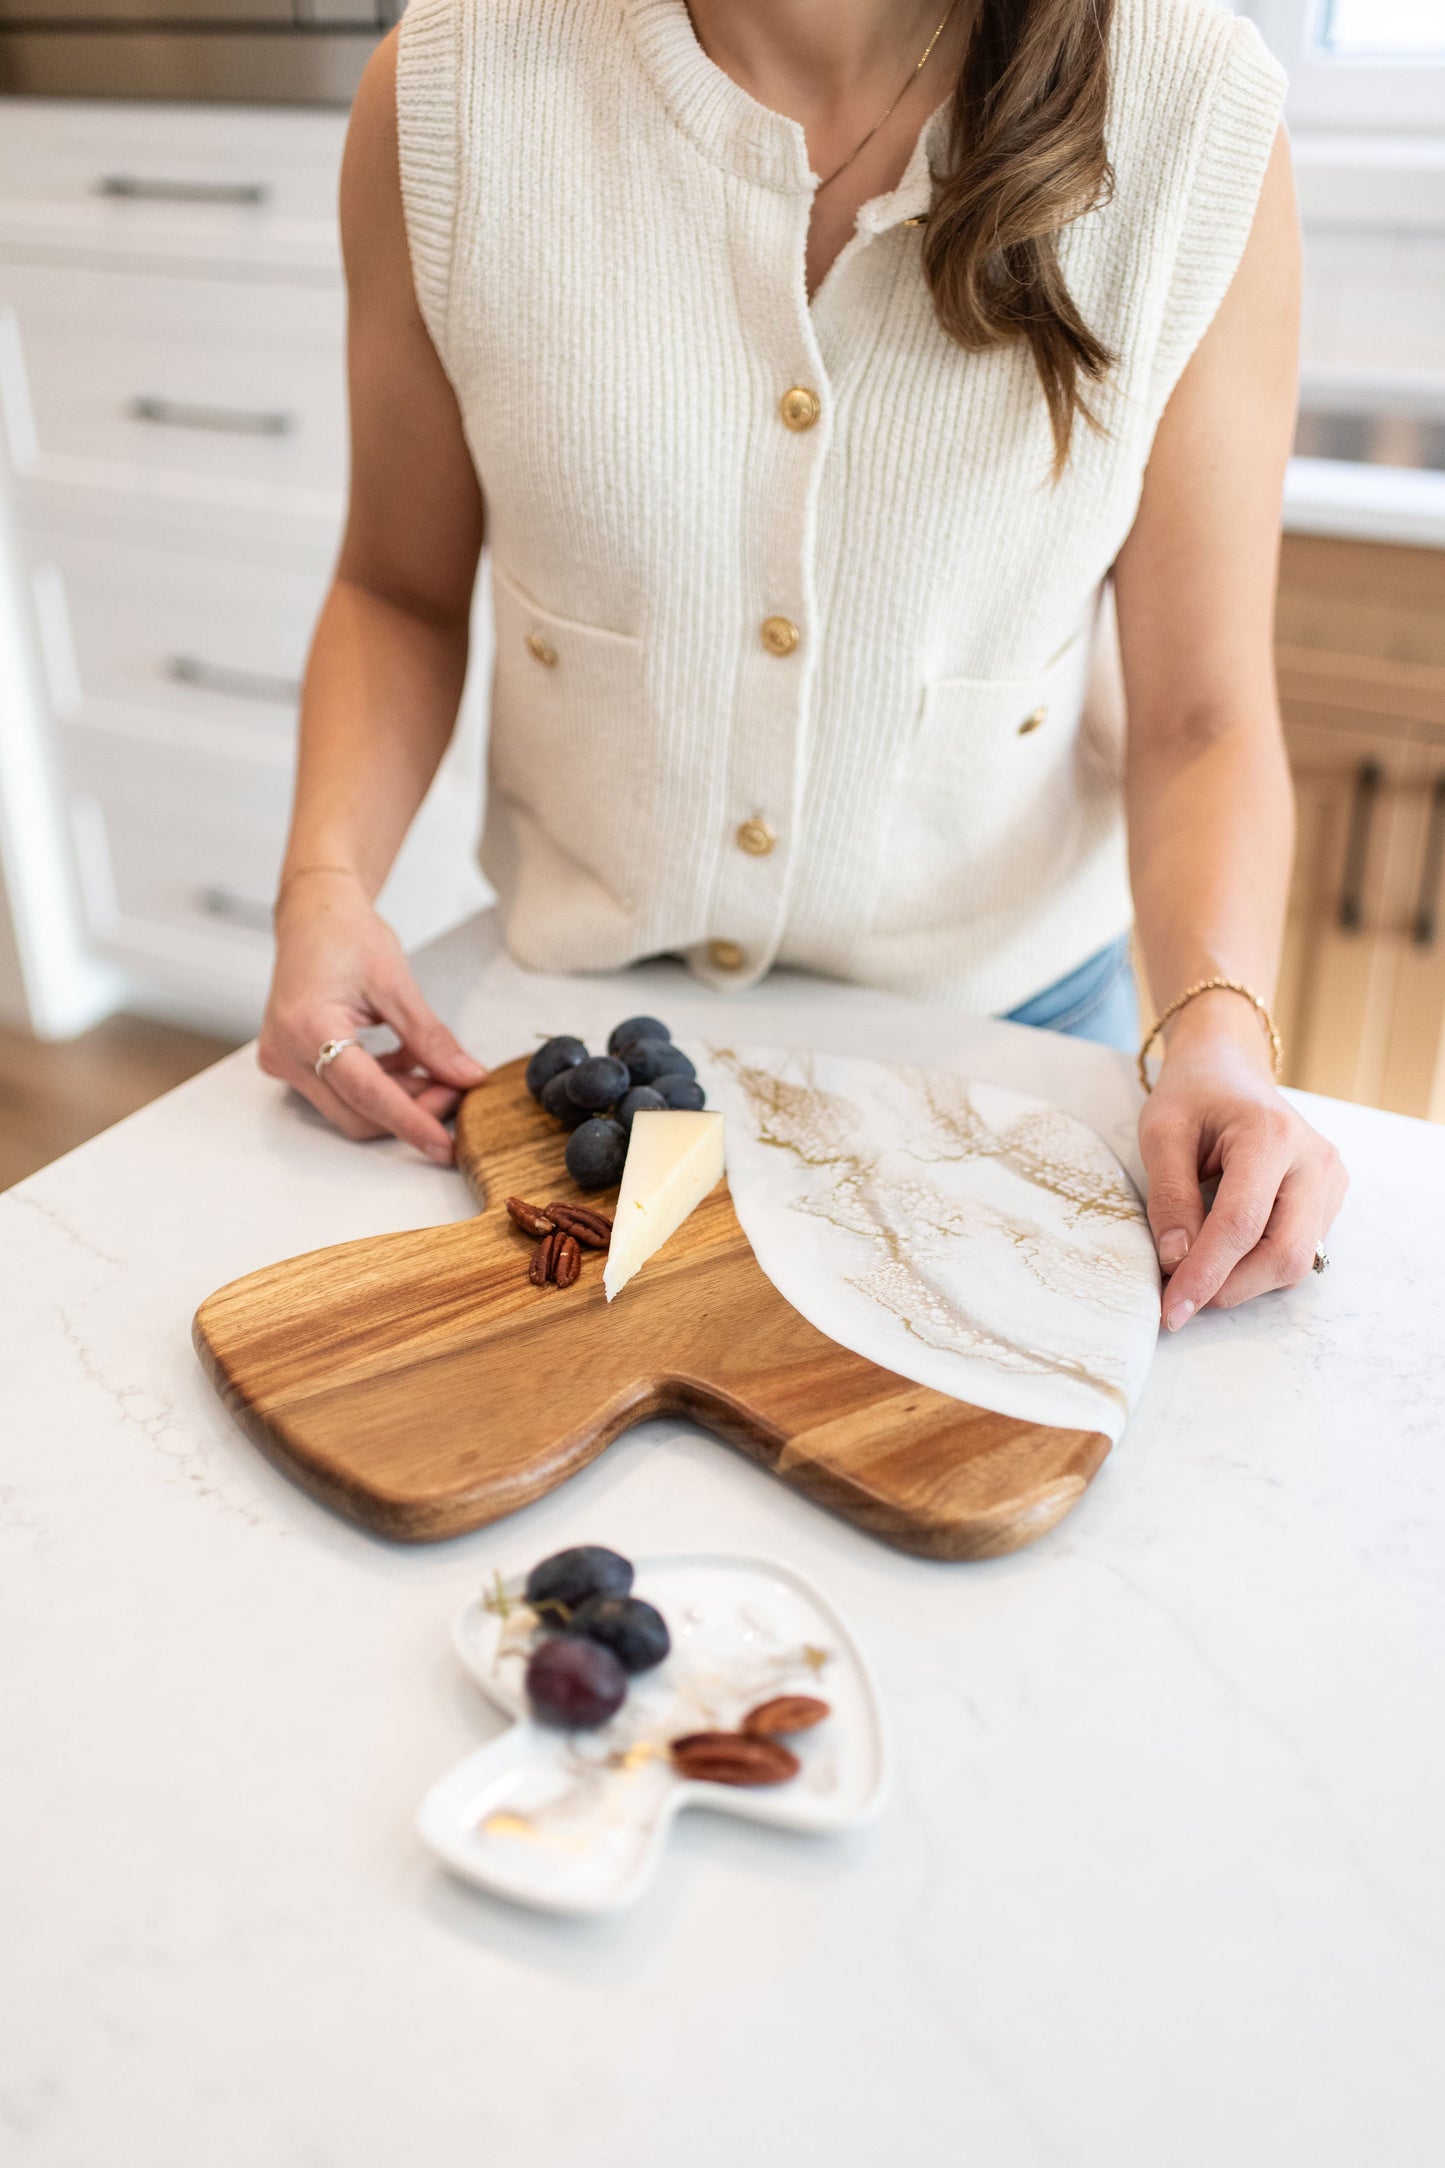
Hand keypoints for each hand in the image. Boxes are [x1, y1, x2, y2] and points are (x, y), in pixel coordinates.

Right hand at [258, 869, 486, 1162]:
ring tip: (432, 1069)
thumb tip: (467, 1077)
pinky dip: (379, 1088)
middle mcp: (285, 1053)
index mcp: (307, 1027)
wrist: (313, 913)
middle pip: (357, 1114)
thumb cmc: (346, 934)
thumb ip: (431, 1038)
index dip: (412, 1121)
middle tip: (454, 1088)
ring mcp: (283, 1061)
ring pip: (349, 1110)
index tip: (446, 1145)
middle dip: (411, 1111)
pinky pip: (339, 1094)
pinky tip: (404, 1062)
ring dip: (398, 1100)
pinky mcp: (290, 1062)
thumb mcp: (397, 984)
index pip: (367, 1094)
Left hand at [1137, 992, 1347, 1327]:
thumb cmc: (1193, 1095)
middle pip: (1284, 1254)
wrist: (1229, 1068)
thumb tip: (1177, 1263)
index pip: (1241, 1224)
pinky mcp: (1330, 1198)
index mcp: (1271, 1136)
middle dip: (1230, 1288)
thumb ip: (1169, 1197)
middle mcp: (1314, 1161)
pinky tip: (1225, 1255)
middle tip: (1181, 1299)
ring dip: (1244, 1282)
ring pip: (1296, 1261)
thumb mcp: (1161, 1133)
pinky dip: (1259, 1266)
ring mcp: (1330, 1181)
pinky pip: (1300, 1250)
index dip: (1204, 1274)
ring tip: (1197, 1273)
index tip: (1171, 1310)